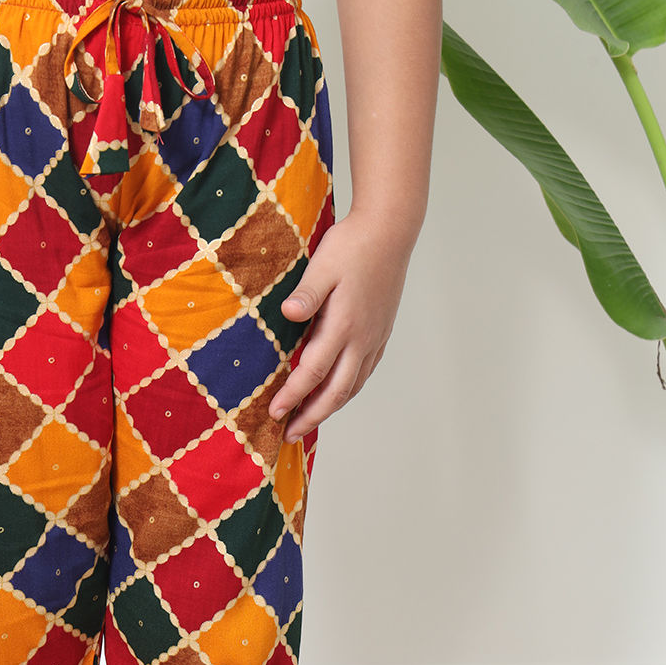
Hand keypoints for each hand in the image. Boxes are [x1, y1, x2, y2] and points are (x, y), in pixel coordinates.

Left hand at [271, 208, 416, 440]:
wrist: (391, 229)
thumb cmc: (352, 244)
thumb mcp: (323, 265)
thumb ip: (307, 293)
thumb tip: (289, 313)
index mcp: (344, 324)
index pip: (314, 371)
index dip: (293, 396)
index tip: (274, 413)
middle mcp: (363, 338)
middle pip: (337, 391)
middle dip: (312, 416)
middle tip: (289, 435)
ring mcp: (375, 337)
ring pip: (353, 385)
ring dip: (331, 407)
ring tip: (309, 421)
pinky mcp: (381, 332)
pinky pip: (364, 372)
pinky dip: (348, 390)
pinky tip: (337, 394)